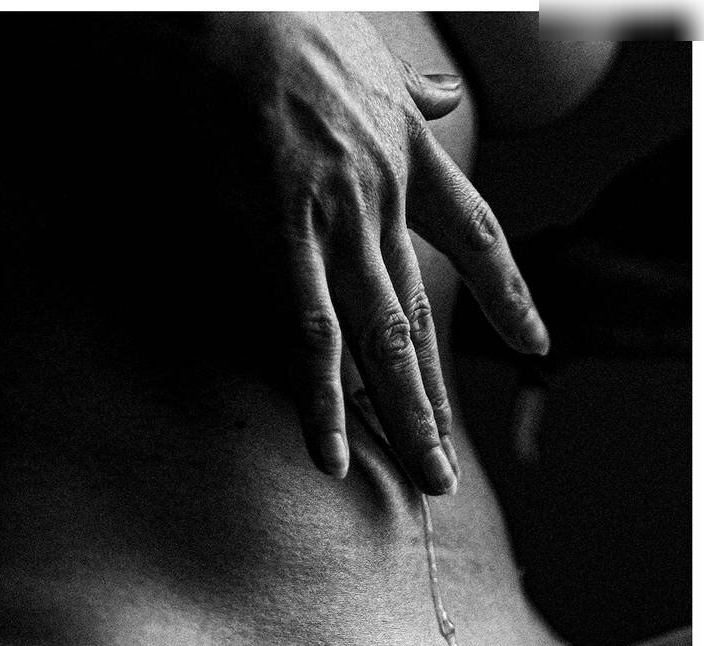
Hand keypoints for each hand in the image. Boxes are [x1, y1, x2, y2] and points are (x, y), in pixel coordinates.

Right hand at [192, 12, 548, 493]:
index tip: (535, 342)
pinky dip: (323, 394)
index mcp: (412, 155)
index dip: (509, 295)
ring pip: (384, 337)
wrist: (230, 7)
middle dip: (439, 398)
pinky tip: (332, 450)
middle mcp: (389, 198)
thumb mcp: (369, 54)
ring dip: (404, 415)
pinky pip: (310, 329)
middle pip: (426, 318)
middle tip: (449, 468)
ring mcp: (342, 220)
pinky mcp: (286, 232)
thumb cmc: (286, 27)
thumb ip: (410, 90)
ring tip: (422, 479)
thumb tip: (443, 97)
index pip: (480, 240)